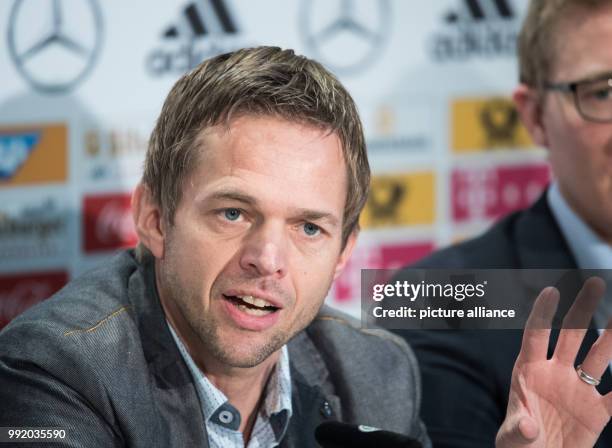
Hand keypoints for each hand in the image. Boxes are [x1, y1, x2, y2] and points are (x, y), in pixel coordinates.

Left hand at [496, 277, 611, 447]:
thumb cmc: (517, 447)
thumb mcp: (512, 438)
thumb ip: (518, 429)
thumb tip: (527, 426)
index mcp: (529, 371)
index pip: (535, 335)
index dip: (543, 313)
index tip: (551, 290)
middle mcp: (555, 373)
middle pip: (571, 334)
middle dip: (583, 308)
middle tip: (596, 281)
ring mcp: (577, 389)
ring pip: (600, 356)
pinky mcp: (597, 411)